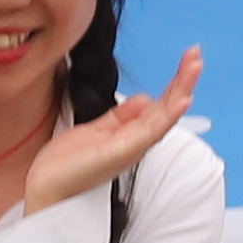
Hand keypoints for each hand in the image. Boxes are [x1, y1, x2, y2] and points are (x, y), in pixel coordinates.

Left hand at [16, 50, 202, 215]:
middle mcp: (136, 142)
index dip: (174, 83)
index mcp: (130, 135)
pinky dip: (167, 116)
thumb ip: (121, 116)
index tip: (186, 60)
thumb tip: (145, 99)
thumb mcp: (96, 130)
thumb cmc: (67, 164)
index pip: (159, 105)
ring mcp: (131, 147)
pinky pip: (149, 132)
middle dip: (183, 81)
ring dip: (181, 90)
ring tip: (194, 66)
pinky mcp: (121, 152)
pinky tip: (180, 101)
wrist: (47, 187)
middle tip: (196, 55)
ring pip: (164, 116)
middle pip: (167, 108)